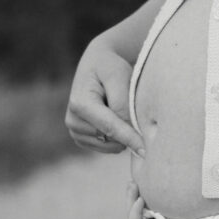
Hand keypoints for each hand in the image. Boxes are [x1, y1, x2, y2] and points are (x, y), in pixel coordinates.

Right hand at [65, 42, 143, 156]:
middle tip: (131, 107)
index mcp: (80, 104)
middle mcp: (73, 121)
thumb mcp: (119, 76)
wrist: (96, 66)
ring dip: (122, 132)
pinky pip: (108, 147)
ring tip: (118, 109)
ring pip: (111, 145)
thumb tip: (129, 131)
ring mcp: (75, 132)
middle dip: (127, 129)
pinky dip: (117, 137)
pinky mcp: (82, 140)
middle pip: (111, 138)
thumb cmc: (109, 68)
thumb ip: (122, 104)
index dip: (129, 139)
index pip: (110, 127)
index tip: (145, 152)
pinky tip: (114, 119)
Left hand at [128, 182, 187, 218]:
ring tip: (136, 180)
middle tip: (133, 183)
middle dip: (131, 197)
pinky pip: (147, 204)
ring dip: (136, 193)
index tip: (140, 200)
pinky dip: (145, 194)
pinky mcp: (154, 216)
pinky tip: (147, 183)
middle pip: (132, 210)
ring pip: (138, 206)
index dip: (135, 210)